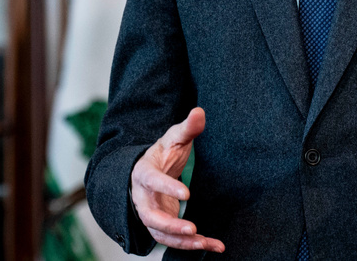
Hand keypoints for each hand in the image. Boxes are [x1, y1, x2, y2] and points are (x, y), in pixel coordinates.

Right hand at [130, 107, 224, 252]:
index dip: (167, 188)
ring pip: (160, 233)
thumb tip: (200, 112)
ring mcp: (151, 214)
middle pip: (150, 216)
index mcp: (144, 173)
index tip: (187, 194)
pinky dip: (191, 246)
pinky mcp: (161, 226)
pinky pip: (173, 240)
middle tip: (192, 228)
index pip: (152, 181)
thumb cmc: (163, 154)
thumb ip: (188, 128)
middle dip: (170, 225)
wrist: (149, 171)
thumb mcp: (174, 138)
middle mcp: (143, 197)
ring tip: (204, 242)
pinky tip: (213, 246)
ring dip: (181, 241)